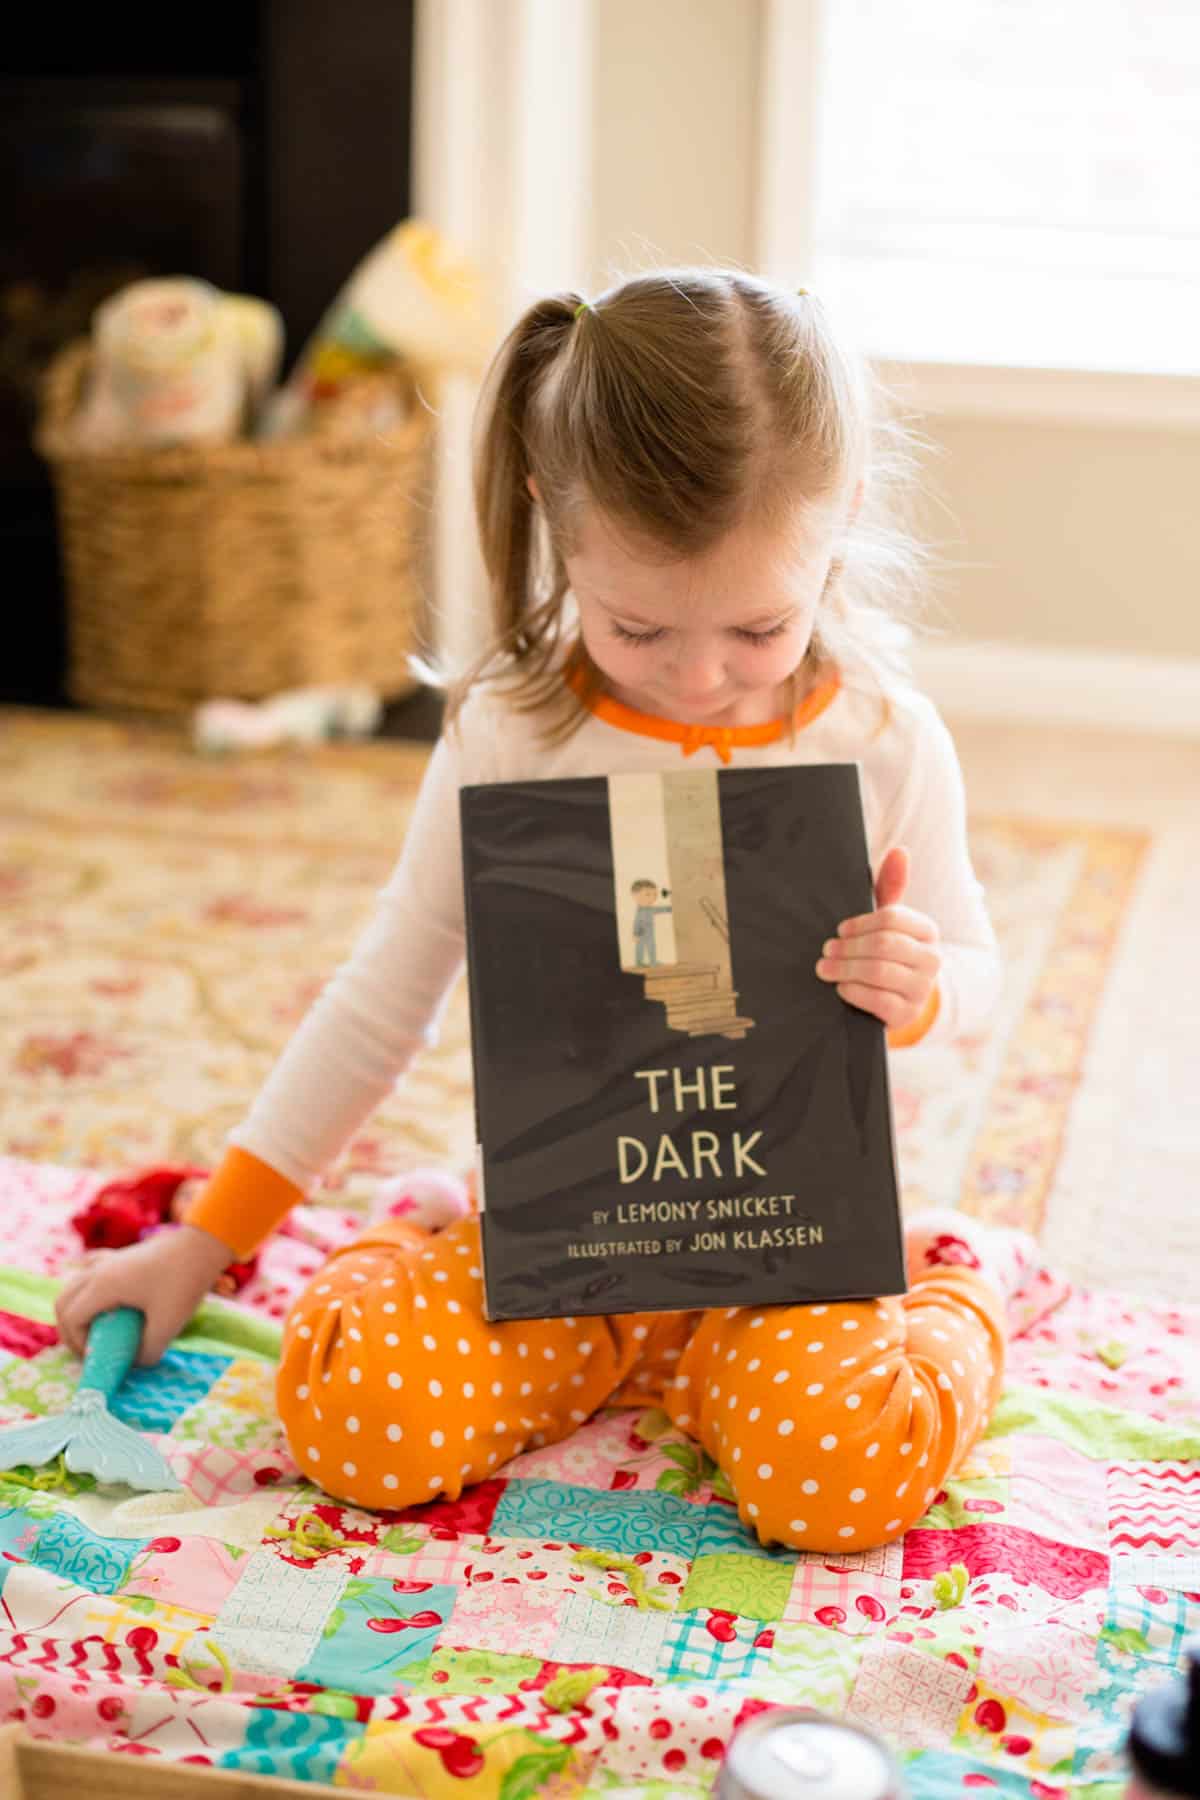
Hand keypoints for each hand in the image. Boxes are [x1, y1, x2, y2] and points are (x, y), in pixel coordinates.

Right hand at [54, 1224, 233, 1366]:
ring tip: (94, 1329)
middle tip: (87, 1349)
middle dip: (69, 1330)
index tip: (98, 1357)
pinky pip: (90, 1270)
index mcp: (102, 1286)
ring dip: (76, 1309)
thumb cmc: (183, 1282)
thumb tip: (136, 1363)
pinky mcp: (120, 1256)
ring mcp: (108, 1260)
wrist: (202, 1245)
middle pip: (63, 1302)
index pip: (71, 1318)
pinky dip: (87, 1288)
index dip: (78, 1343)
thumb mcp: (167, 1325)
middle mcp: (98, 1271)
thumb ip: (147, 1352)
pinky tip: (100, 1298)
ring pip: (73, 1286)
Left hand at [815, 846, 939, 1034]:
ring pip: (878, 971)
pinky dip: (853, 991)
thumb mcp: (885, 921)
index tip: (841, 928)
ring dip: (845, 968)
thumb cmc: (883, 951)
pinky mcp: (908, 1014)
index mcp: (927, 931)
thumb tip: (900, 850)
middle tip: (827, 950)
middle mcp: (932, 959)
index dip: (860, 923)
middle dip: (848, 947)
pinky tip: (841, 987)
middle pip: (883, 944)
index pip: (892, 918)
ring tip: (824, 968)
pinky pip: (878, 1000)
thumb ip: (889, 886)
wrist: (892, 999)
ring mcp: (922, 988)